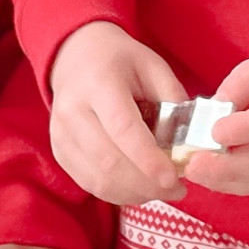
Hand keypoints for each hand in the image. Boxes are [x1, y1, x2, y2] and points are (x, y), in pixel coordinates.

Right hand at [47, 21, 189, 205]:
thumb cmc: (119, 61)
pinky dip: (117, 193)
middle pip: (109, 161)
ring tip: (161, 190)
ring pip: (98, 179)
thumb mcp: (153, 65)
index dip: (148, 159)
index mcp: (98, 83)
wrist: (75, 55)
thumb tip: (189, 142)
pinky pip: (89, 183)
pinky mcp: (59, 152)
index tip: (174, 178)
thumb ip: (173, 99)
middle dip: (147, 184)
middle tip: (178, 189)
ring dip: (134, 193)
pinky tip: (139, 188)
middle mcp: (72, 110)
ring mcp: (60, 134)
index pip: (123, 128)